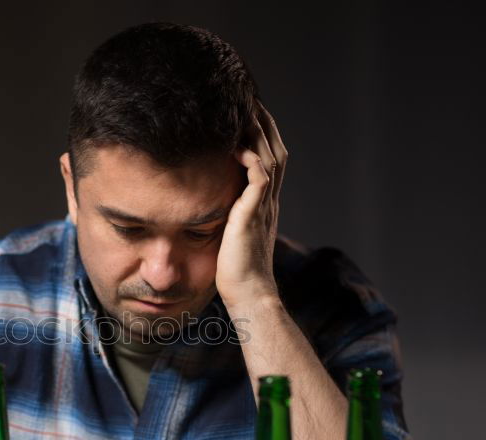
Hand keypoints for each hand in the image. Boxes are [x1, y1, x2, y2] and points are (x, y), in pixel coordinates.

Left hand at [215, 101, 287, 308]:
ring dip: (259, 133)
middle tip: (250, 99)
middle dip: (264, 124)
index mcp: (265, 204)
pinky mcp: (253, 215)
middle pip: (276, 150)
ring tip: (246, 109)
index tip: (249, 114)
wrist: (248, 295)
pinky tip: (237, 144)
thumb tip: (210, 208)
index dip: (263, 135)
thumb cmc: (235, 273)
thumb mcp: (229, 236)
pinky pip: (259, 177)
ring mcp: (264, 207)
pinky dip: (251, 158)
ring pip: (271, 157)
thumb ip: (226, 217)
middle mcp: (269, 201)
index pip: (270, 160)